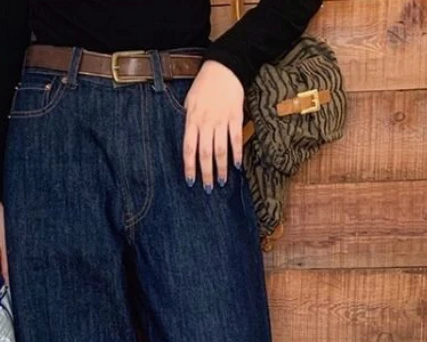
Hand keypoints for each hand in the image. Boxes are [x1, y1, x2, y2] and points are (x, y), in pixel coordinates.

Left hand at [182, 60, 243, 190]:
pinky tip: (237, 166)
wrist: (224, 67)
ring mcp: (221, 120)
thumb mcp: (190, 102)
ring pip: (220, 149)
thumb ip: (189, 123)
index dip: (189, 166)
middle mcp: (206, 122)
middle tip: (208, 188)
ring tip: (222, 182)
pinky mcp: (236, 116)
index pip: (188, 148)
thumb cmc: (204, 86)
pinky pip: (236, 138)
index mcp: (192, 120)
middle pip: (205, 153)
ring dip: (221, 168)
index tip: (190, 181)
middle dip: (206, 173)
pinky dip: (237, 153)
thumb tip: (190, 143)